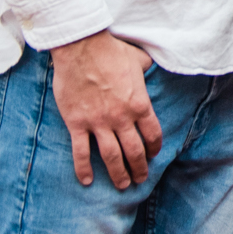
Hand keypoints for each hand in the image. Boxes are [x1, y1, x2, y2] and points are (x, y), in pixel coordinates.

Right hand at [50, 30, 161, 189]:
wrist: (82, 48)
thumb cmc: (111, 51)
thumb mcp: (139, 59)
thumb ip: (146, 70)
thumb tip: (148, 68)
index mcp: (140, 104)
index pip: (153, 134)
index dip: (154, 148)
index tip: (153, 155)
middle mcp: (122, 118)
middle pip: (134, 151)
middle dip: (139, 168)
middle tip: (140, 179)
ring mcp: (99, 122)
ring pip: (111, 156)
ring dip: (118, 173)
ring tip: (122, 185)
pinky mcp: (77, 123)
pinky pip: (81, 151)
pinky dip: (83, 168)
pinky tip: (87, 181)